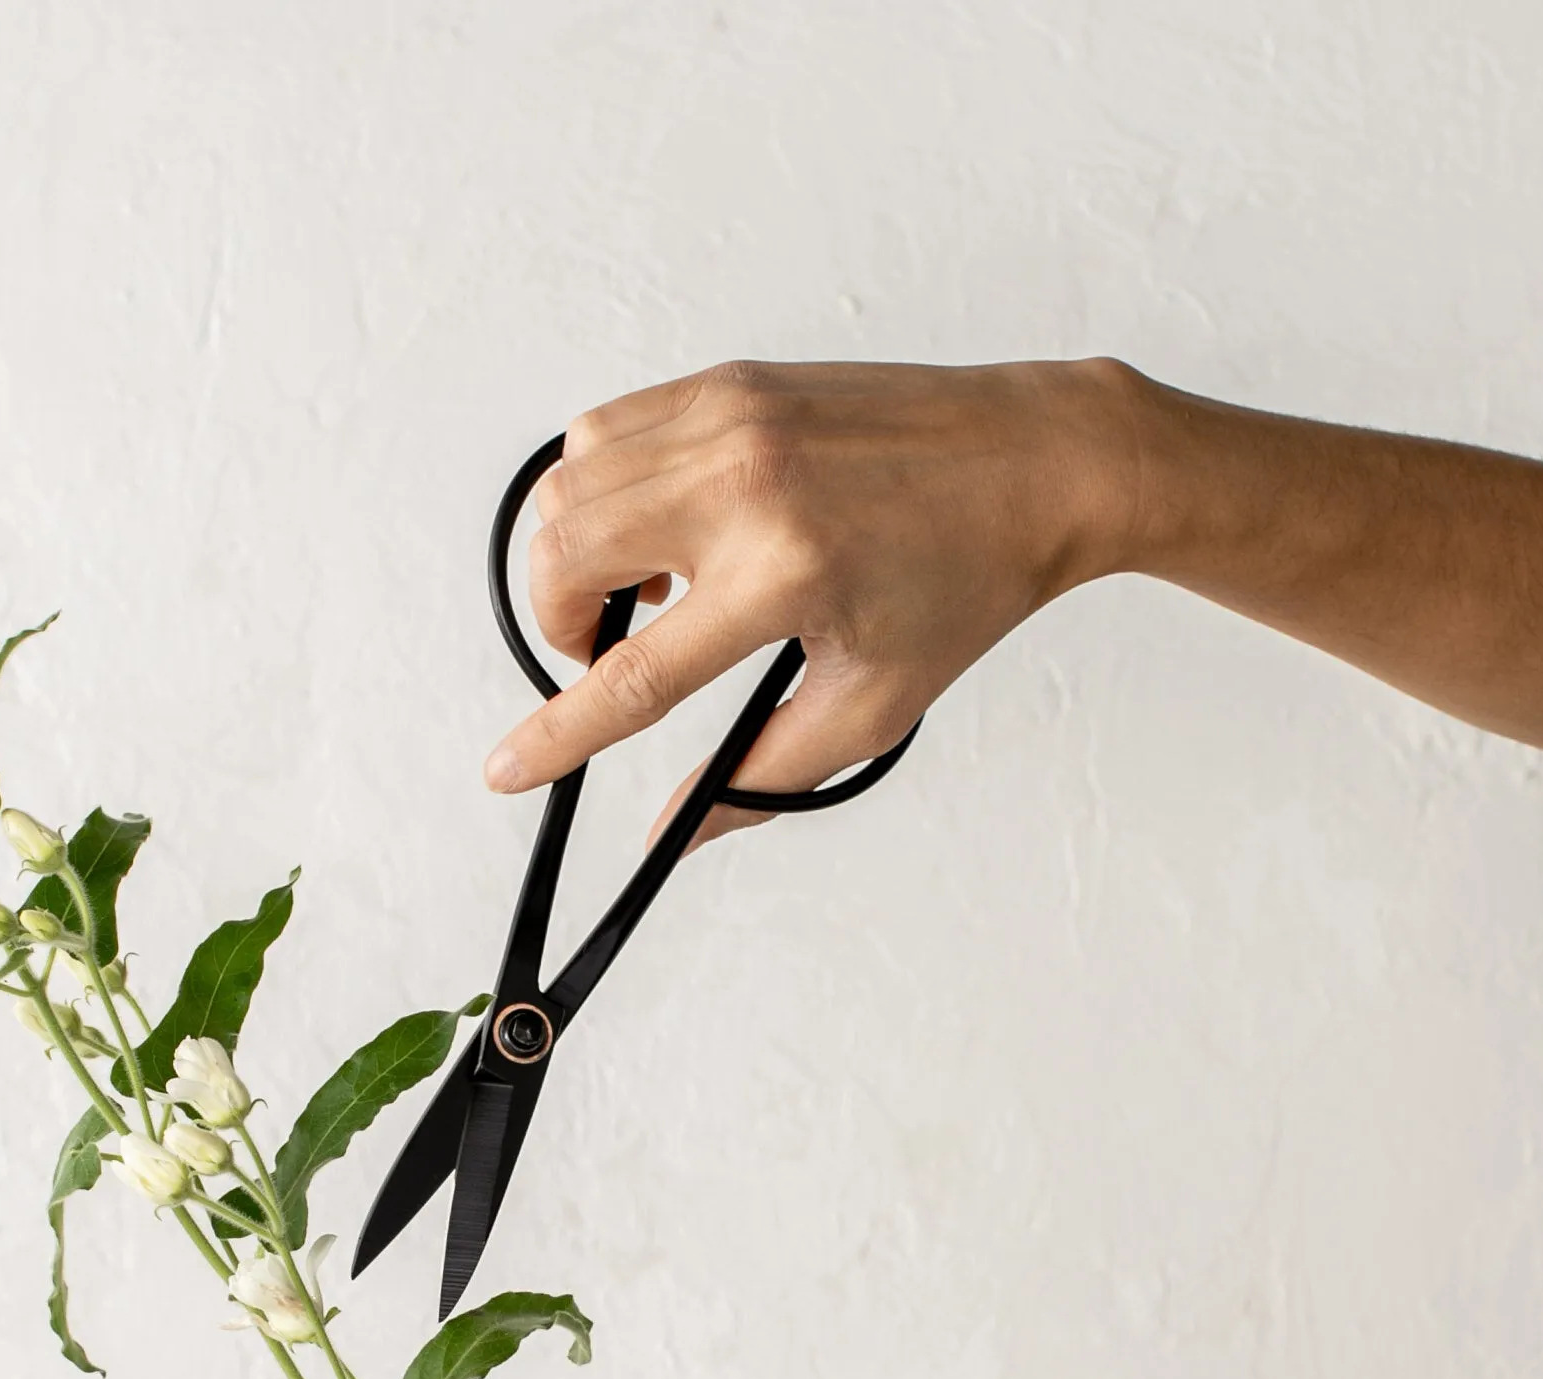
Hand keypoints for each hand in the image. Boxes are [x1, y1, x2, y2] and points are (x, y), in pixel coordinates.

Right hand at [482, 357, 1148, 843]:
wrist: (1037, 461)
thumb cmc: (966, 583)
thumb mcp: (872, 705)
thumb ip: (764, 773)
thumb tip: (680, 832)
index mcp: (782, 575)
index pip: (633, 674)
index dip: (557, 734)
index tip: (505, 770)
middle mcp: (742, 484)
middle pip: (564, 557)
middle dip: (557, 626)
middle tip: (609, 653)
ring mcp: (728, 418)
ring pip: (566, 487)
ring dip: (570, 557)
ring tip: (644, 593)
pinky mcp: (727, 382)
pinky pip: (603, 433)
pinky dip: (599, 490)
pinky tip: (660, 530)